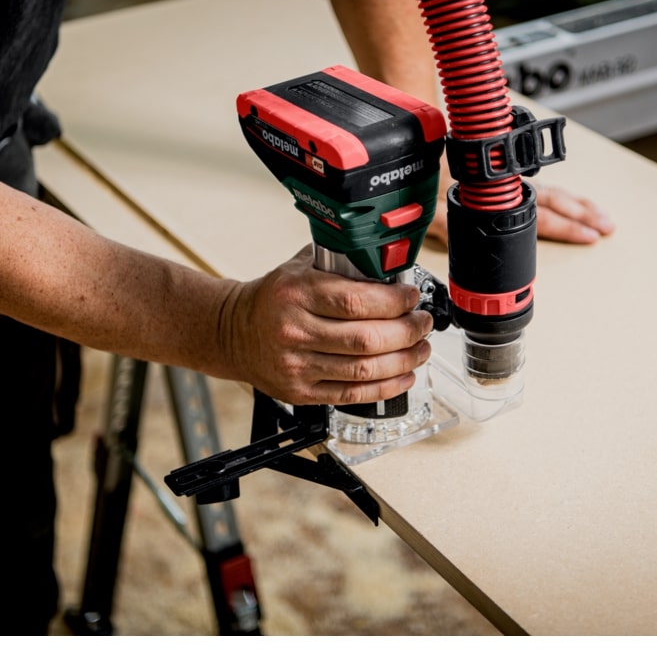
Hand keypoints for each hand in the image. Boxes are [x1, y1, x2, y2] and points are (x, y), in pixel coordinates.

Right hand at [219, 247, 433, 406]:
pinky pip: (353, 394)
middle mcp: (294, 330)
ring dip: (404, 360)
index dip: (394, 302)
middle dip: (407, 332)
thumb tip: (389, 265)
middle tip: (422, 323)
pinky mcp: (301, 392)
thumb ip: (340, 263)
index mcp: (296, 293)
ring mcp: (297, 365)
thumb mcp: (300, 267)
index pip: (356, 301)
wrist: (233, 332)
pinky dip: (386, 386)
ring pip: (365, 369)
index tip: (411, 298)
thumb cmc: (273, 298)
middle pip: (366, 338)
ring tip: (421, 348)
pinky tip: (404, 375)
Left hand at [427, 180, 614, 245]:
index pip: (544, 215)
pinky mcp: (510, 177)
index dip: (569, 227)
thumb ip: (451, 225)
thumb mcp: (438, 211)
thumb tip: (463, 235)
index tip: (591, 235)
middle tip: (607, 227)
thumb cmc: (433, 177)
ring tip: (600, 216)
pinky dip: (562, 196)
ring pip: (554, 192)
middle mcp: (514, 186)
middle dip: (585, 215)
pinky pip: (543, 186)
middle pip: (557, 202)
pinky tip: (571, 202)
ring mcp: (515, 180)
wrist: (427, 149)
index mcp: (502, 196)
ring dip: (579, 205)